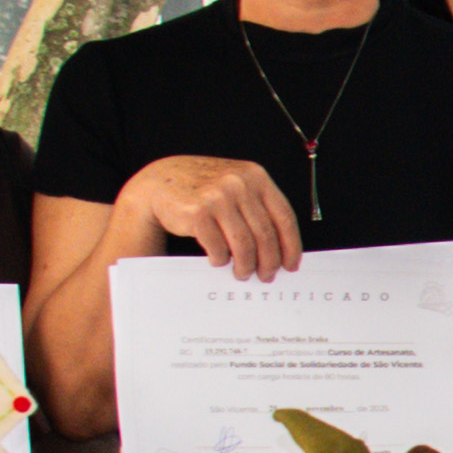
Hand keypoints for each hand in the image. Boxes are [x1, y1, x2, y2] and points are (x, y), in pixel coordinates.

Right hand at [135, 155, 303, 276]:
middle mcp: (239, 184)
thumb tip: (280, 249)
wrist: (161, 181)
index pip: (284, 217)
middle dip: (269, 262)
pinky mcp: (198, 213)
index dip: (291, 246)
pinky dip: (221, 260)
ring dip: (246, 266)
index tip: (291, 265)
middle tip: (266, 276)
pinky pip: (218, 248)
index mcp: (255, 176)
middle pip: (265, 235)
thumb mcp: (236, 186)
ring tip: (243, 273)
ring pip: (244, 245)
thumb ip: (258, 207)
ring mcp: (218, 197)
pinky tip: (219, 260)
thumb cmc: (204, 189)